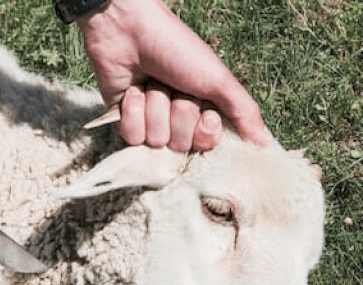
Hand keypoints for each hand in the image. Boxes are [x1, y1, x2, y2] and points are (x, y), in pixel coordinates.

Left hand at [76, 0, 272, 151]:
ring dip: (154, 108)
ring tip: (151, 84)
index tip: (204, 106)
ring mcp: (149, 124)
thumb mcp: (218, 79)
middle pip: (180, 145)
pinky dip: (133, 112)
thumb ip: (244, 112)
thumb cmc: (177, 50)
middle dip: (178, 113)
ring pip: (155, 141)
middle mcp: (176, 122)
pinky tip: (133, 91)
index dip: (205, 129)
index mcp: (202, 112)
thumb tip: (266, 144)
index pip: (207, 145)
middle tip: (173, 87)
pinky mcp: (124, 122)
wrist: (130, 32)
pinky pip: (132, 138)